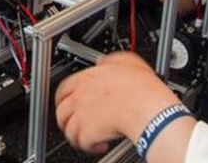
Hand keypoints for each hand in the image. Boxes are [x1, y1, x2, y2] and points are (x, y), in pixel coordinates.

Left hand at [55, 52, 183, 153]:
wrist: (146, 107)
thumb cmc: (141, 87)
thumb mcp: (126, 62)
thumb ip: (110, 62)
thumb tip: (104, 63)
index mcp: (85, 79)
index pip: (63, 89)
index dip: (64, 99)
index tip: (67, 104)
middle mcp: (79, 98)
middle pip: (61, 112)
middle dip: (67, 120)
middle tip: (75, 123)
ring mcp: (82, 116)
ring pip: (69, 130)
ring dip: (78, 135)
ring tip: (87, 137)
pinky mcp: (88, 133)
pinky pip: (82, 143)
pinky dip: (90, 146)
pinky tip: (100, 145)